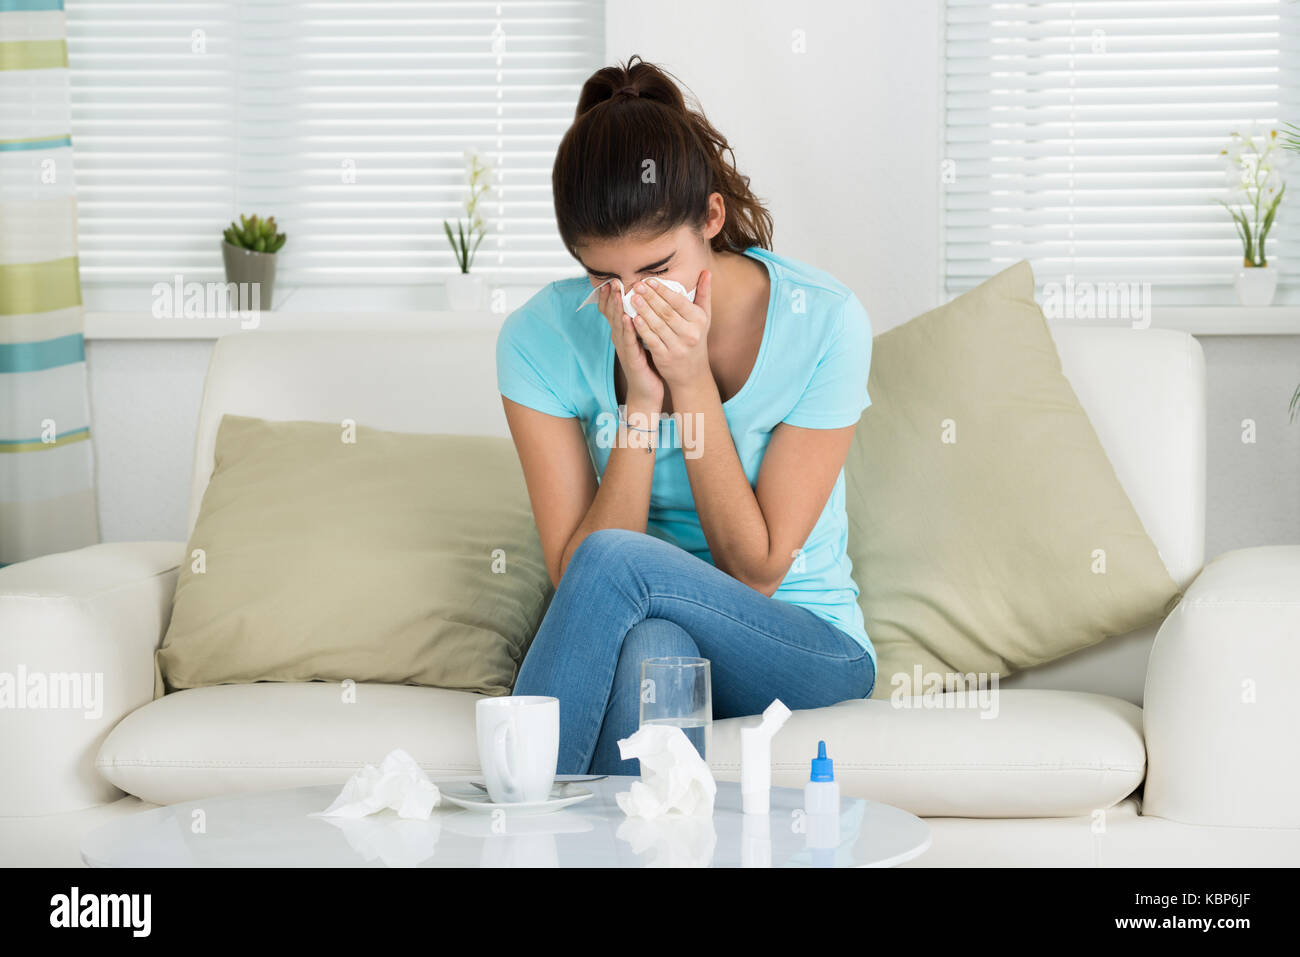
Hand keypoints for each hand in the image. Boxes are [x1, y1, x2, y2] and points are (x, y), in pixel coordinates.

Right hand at [597, 280, 662, 409]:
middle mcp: (620, 338)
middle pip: (612, 313)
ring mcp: (624, 348)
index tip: (611, 278)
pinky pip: (628, 340)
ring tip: (616, 292)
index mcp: (623, 332)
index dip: (610, 295)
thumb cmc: (646, 363)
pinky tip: (627, 317)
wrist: (646, 390)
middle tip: (612, 279)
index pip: (613, 310)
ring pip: (618, 324)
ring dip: (616, 307)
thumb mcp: (642, 338)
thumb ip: (641, 321)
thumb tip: (645, 302)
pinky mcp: (631, 358)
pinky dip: (627, 328)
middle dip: (611, 296)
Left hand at [628, 271, 712, 390]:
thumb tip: (706, 271)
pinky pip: (652, 340)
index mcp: (699, 320)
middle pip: (666, 312)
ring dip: (644, 310)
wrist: (692, 372)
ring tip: (633, 298)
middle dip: (651, 297)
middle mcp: (690, 333)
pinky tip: (633, 318)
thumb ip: (703, 294)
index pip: (679, 302)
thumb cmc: (696, 338)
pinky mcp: (665, 357)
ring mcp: (678, 346)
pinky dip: (642, 329)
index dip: (663, 291)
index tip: (649, 280)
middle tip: (637, 286)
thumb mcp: (704, 317)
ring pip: (658, 325)